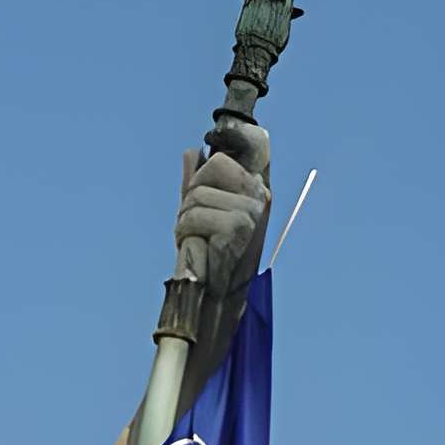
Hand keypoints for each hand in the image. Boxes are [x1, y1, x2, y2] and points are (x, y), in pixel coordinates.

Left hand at [174, 118, 270, 304]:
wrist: (216, 292)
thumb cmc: (211, 251)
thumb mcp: (204, 212)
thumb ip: (197, 182)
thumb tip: (191, 152)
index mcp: (255, 188)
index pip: (230, 155)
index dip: (213, 162)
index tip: (206, 170)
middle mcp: (258, 195)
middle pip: (209, 169)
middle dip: (191, 198)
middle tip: (195, 224)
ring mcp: (250, 211)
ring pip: (196, 196)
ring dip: (185, 220)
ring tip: (197, 239)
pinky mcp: (237, 227)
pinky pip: (193, 216)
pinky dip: (185, 232)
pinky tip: (198, 247)